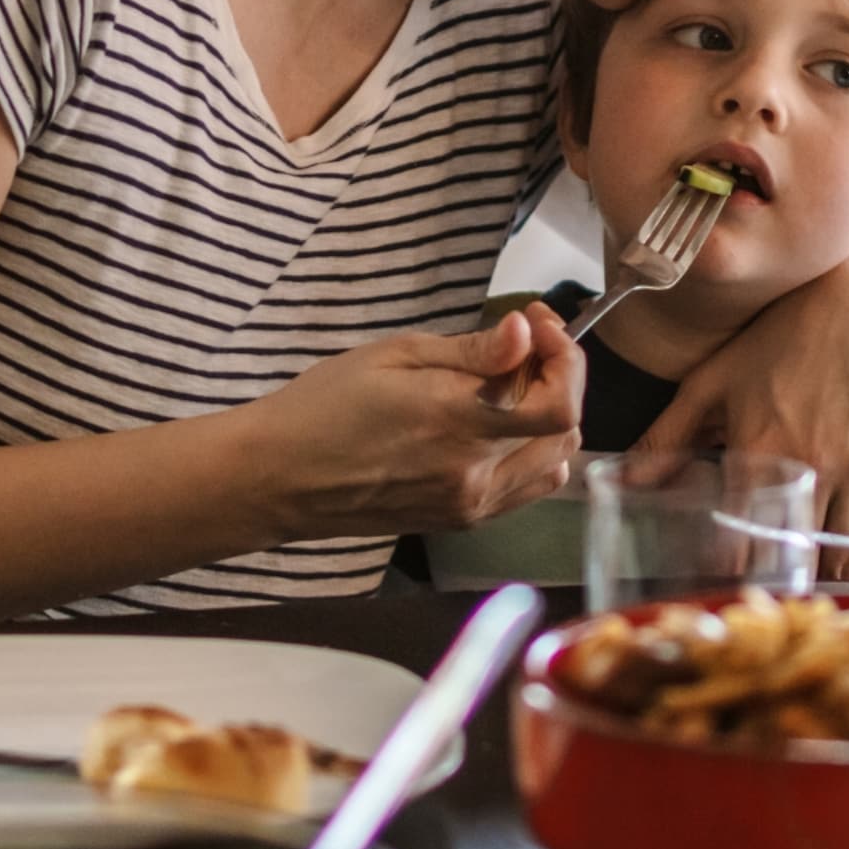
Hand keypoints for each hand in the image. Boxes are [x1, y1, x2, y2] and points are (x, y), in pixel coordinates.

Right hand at [256, 304, 583, 538]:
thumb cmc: (325, 405)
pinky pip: (525, 490)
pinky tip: (498, 427)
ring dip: (551, 420)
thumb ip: (471, 351)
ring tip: (512, 386)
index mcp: (459, 424)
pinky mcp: (460, 522)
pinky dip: (532, 454)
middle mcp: (475, 474)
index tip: (541, 326)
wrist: (280, 476)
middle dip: (560, 378)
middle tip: (526, 345)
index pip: (560, 405)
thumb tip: (524, 333)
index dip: (568, 361)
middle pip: (566, 432)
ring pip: (554, 464)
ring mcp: (470, 505)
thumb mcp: (395, 356)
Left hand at [633, 258, 848, 577]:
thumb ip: (665, 437)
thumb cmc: (777, 339)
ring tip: (811, 571)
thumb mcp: (712, 382)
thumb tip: (618, 479)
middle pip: (799, 562)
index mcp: (760, 452)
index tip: (721, 579)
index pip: (742, 546)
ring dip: (829, 573)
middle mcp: (813, 468)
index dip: (729, 573)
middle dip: (782, 580)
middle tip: (768, 582)